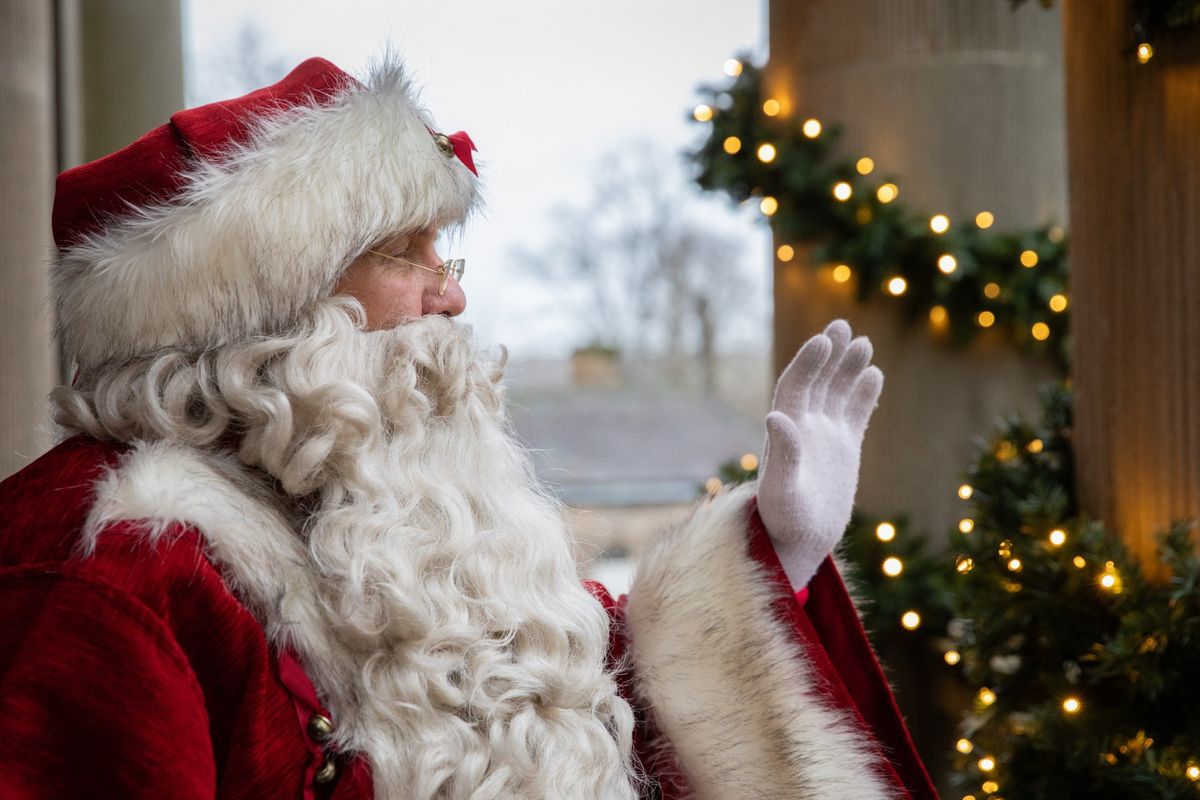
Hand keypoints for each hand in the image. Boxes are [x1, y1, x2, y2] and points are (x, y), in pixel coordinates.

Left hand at [757, 319, 883, 589]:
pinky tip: (874, 374)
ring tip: (863, 343)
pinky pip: (854, 414)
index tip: (823, 340)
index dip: (808, 362)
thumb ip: (782, 456)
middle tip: (843, 326)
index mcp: (784, 431)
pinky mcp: (843, 449)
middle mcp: (803, 427)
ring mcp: (824, 436)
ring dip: (847, 367)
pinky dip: (863, 394)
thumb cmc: (782, 522)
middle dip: (828, 354)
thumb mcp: (781, 491)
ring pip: (836, 392)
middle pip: (816, 380)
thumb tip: (775, 417)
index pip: (796, 385)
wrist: (796, 544)